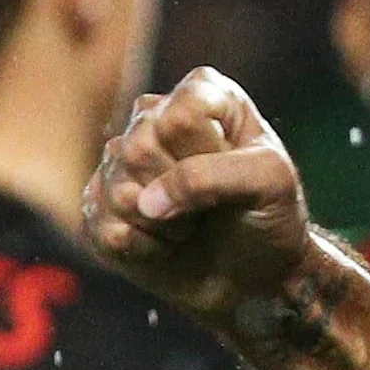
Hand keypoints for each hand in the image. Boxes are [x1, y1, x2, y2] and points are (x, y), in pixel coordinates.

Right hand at [82, 67, 318, 327]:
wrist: (257, 275)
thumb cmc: (269, 217)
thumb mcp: (270, 182)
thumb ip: (212, 175)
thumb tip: (143, 200)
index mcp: (201, 94)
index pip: (178, 118)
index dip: (205, 155)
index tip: (233, 171)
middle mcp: (153, 119)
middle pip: (138, 149)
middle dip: (180, 194)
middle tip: (209, 207)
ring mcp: (121, 162)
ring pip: (118, 190)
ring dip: (163, 225)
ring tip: (189, 225)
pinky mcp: (99, 207)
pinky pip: (101, 227)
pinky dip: (142, 249)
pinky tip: (164, 245)